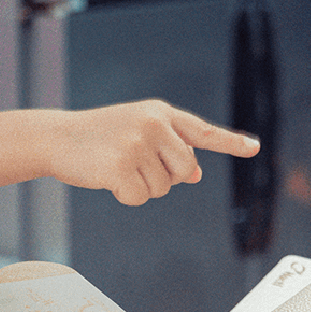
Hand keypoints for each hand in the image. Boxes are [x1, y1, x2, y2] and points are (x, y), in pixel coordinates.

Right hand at [51, 101, 258, 205]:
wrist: (56, 138)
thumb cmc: (98, 138)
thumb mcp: (136, 132)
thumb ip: (167, 148)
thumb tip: (195, 173)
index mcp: (160, 113)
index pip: (201, 131)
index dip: (229, 142)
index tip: (254, 148)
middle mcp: (153, 124)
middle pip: (184, 170)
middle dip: (164, 177)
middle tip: (133, 164)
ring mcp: (137, 143)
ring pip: (162, 188)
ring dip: (140, 187)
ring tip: (115, 166)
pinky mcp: (120, 166)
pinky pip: (139, 198)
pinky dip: (124, 196)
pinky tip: (107, 178)